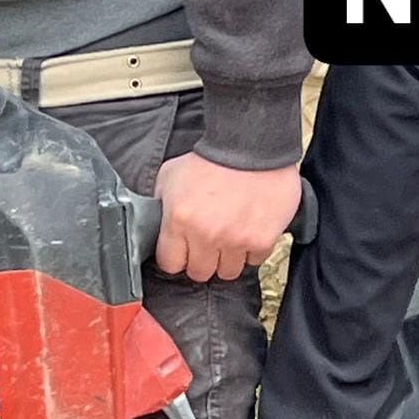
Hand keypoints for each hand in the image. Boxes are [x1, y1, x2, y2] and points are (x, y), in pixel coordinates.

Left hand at [154, 152, 301, 281]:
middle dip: (201, 260)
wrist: (250, 145)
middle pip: (199, 273)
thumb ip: (161, 204)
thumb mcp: (171, 175)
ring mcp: (235, 241)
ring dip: (227, 258)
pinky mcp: (261, 241)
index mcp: (180, 220)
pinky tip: (248, 230)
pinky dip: (251, 249)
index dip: (176, 258)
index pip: (170, 264)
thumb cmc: (212, 157)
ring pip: (228, 272)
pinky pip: (254, 260)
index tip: (182, 252)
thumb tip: (157, 223)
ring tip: (229, 238)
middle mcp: (207, 235)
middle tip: (207, 244)